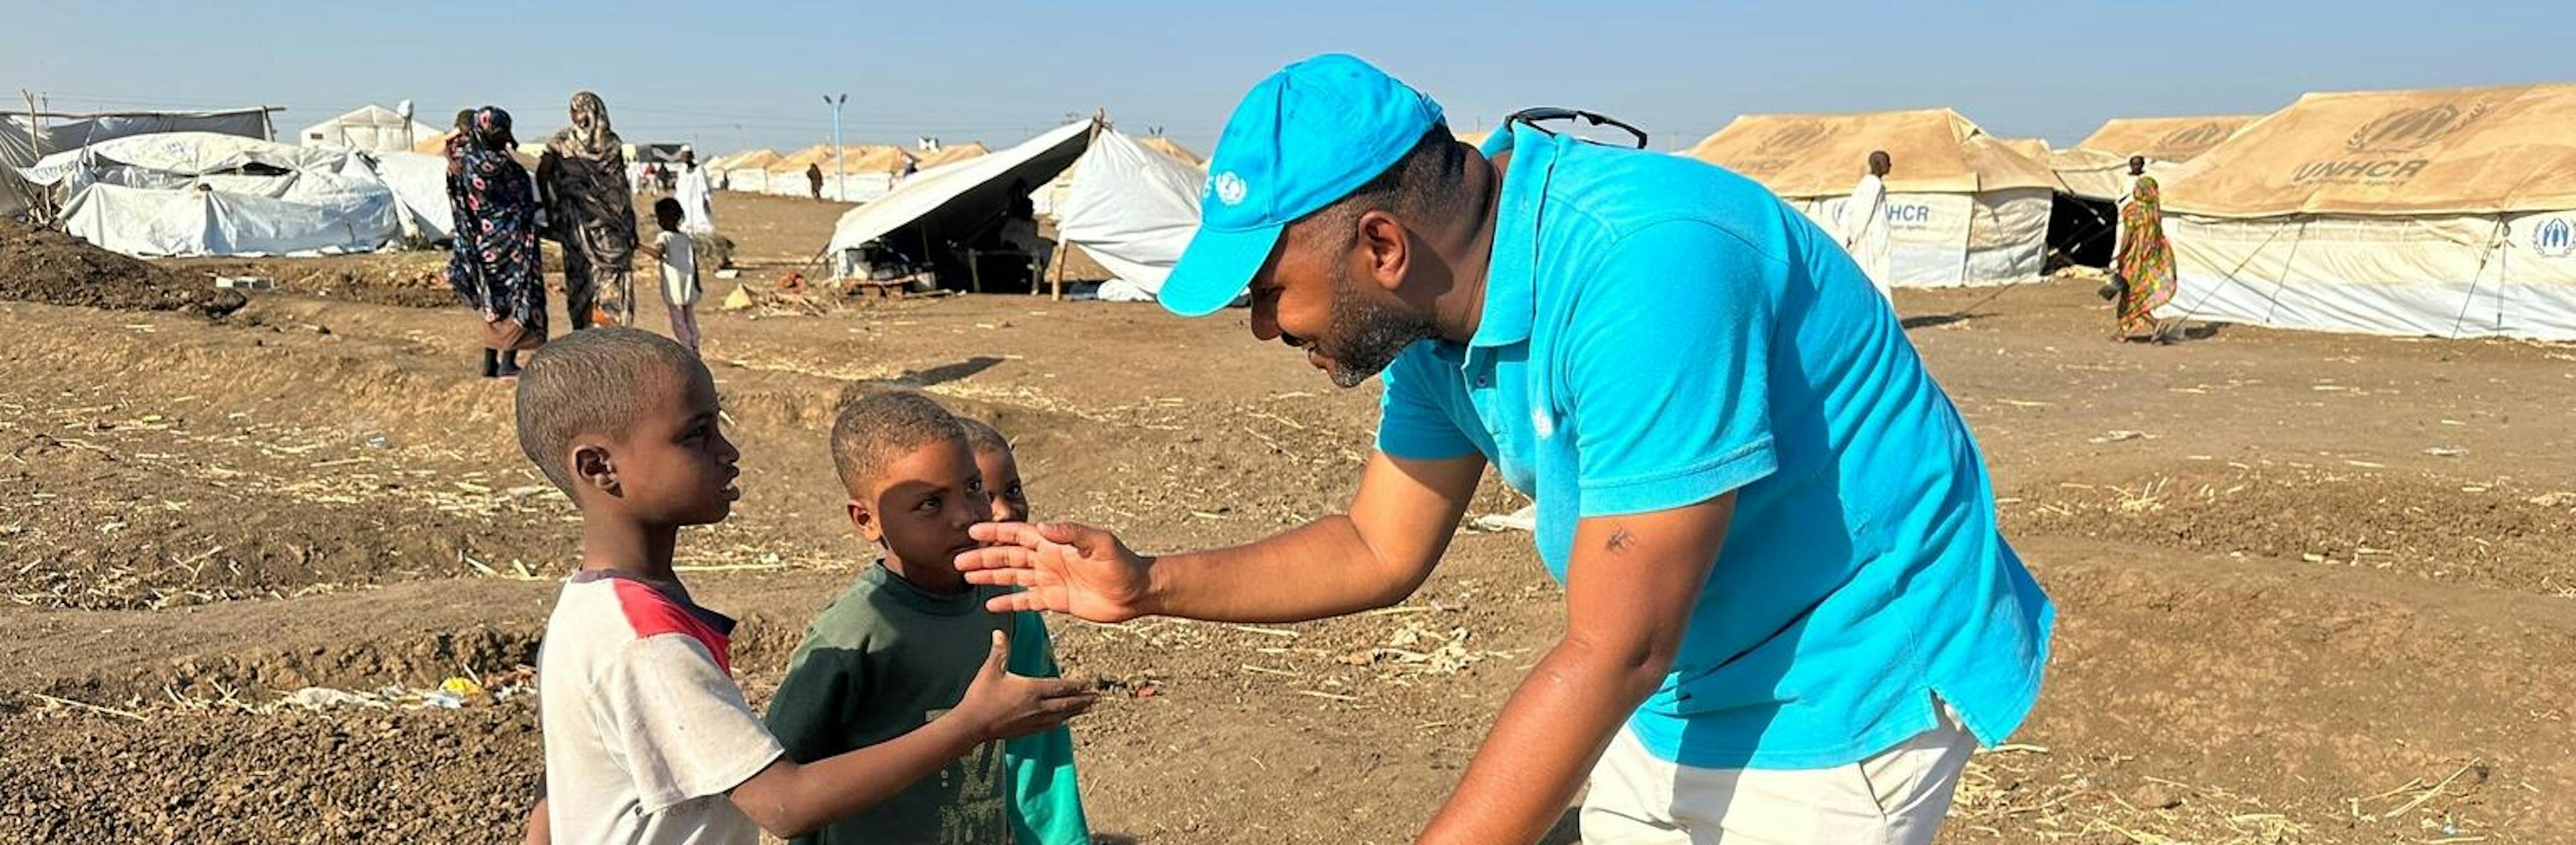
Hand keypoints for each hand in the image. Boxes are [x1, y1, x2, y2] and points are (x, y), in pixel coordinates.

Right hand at [949, 631, 1095, 741]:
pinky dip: (1061, 722)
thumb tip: (998, 632)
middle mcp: (1037, 707)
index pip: (1061, 687)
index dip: (1077, 685)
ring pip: (1061, 716)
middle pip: (1067, 703)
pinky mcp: (1027, 730)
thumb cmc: (981, 697)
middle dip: (1083, 699)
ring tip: (1088, 708)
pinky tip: (1064, 721)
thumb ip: (999, 650)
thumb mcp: (991, 670)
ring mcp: (1033, 721)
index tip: (1089, 682)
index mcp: (1032, 690)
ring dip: (1076, 711)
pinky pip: (1050, 726)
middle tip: (1098, 697)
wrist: (971, 725)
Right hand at [956, 521, 1151, 621]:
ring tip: (967, 577)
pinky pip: (1027, 601)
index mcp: (1055, 543)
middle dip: (984, 557)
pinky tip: (991, 605)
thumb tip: (1043, 527)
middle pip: (1009, 556)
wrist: (1136, 591)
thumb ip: (1072, 533)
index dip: (996, 533)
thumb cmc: (1122, 563)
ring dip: (990, 576)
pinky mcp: (1056, 600)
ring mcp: (1050, 580)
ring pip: (1013, 577)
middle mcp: (1048, 559)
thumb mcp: (1100, 543)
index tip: (973, 532)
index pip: (1019, 535)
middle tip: (958, 560)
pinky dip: (1009, 603)